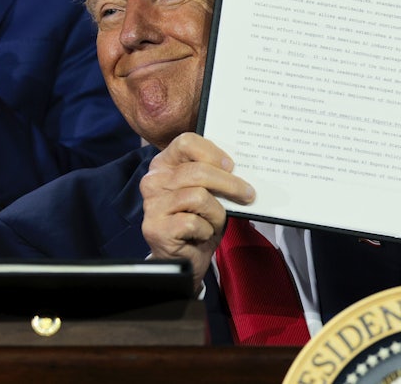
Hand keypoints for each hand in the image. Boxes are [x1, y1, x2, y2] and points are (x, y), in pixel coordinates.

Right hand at [139, 133, 254, 292]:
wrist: (185, 257)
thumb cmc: (198, 221)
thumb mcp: (207, 192)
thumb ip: (214, 176)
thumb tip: (241, 168)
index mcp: (164, 164)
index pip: (186, 142)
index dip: (212, 152)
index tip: (231, 166)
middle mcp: (153, 181)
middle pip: (198, 171)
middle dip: (230, 184)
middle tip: (248, 193)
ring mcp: (152, 205)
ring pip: (199, 197)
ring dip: (217, 213)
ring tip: (216, 221)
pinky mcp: (156, 228)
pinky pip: (193, 222)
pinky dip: (206, 230)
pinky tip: (202, 234)